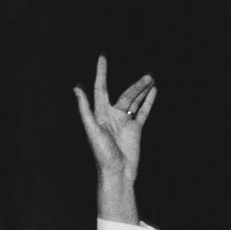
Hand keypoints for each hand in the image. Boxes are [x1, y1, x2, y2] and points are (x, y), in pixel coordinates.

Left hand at [72, 56, 155, 190]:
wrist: (117, 172)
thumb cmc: (102, 154)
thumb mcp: (91, 130)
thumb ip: (85, 109)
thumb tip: (77, 89)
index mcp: (101, 113)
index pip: (101, 88)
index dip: (102, 72)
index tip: (103, 58)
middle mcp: (113, 115)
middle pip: (125, 94)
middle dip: (136, 85)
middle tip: (148, 75)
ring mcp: (125, 122)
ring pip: (135, 101)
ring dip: (143, 91)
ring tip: (152, 79)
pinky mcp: (135, 129)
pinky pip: (143, 112)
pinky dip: (148, 102)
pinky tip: (153, 92)